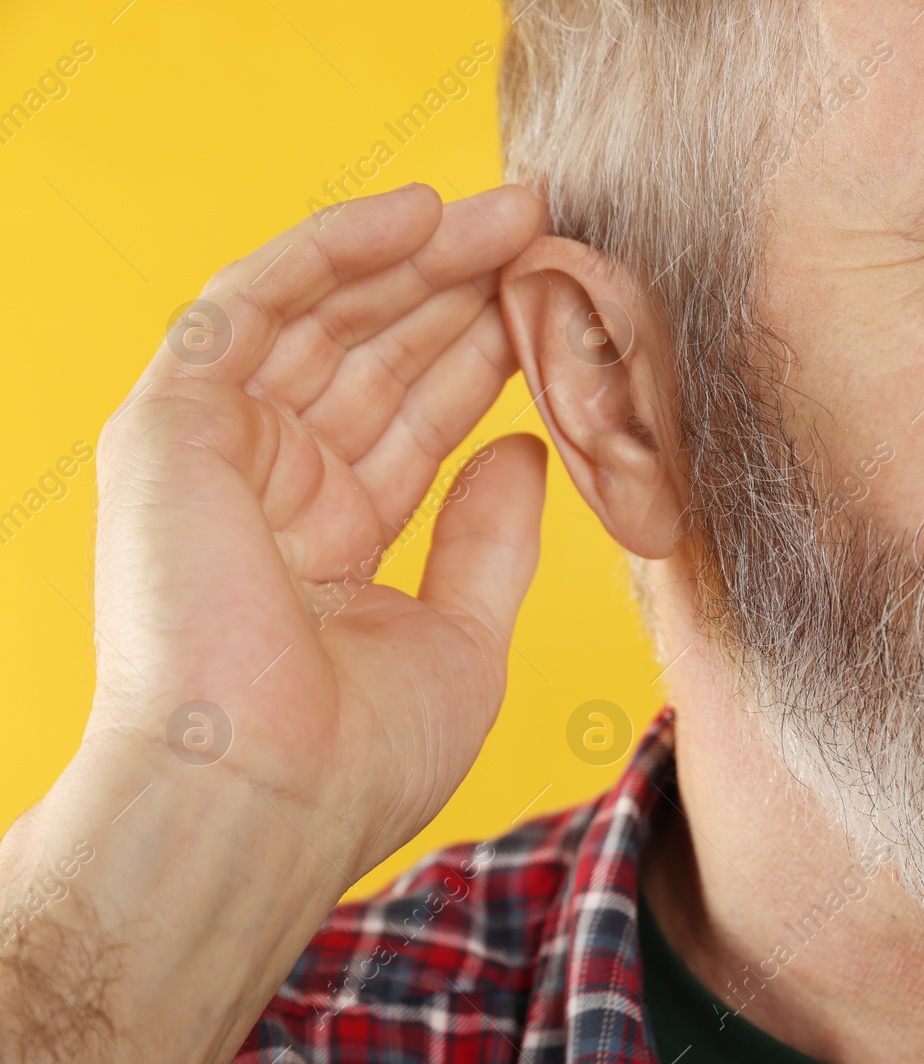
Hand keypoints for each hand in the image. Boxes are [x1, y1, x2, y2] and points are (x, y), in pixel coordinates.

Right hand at [91, 180, 548, 882]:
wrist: (265, 802)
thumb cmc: (358, 758)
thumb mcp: (462, 637)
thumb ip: (489, 539)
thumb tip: (523, 447)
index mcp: (329, 540)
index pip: (416, 418)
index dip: (488, 355)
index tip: (563, 304)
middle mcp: (270, 486)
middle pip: (375, 356)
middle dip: (464, 290)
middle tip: (550, 231)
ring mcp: (216, 451)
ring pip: (323, 317)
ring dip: (418, 256)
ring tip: (516, 212)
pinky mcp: (169, 425)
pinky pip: (253, 305)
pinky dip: (329, 250)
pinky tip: (418, 214)